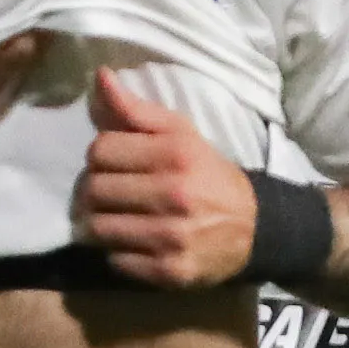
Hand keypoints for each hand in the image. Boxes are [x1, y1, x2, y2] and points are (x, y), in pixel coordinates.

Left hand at [73, 70, 255, 288]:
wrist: (254, 228)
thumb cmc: (208, 175)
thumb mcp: (182, 135)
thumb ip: (137, 110)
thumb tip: (100, 76)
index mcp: (175, 155)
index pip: (100, 150)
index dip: (99, 156)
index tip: (113, 163)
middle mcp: (173, 195)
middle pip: (94, 189)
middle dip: (94, 190)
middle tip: (109, 193)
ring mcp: (170, 236)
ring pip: (99, 228)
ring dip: (101, 223)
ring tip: (116, 218)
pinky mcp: (169, 271)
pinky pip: (116, 260)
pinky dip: (118, 252)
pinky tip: (135, 242)